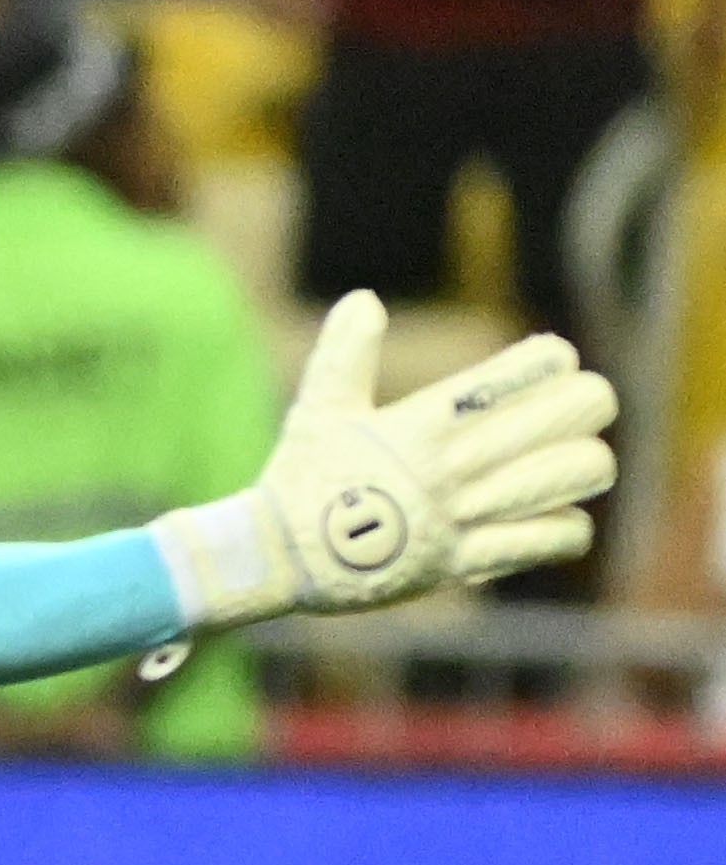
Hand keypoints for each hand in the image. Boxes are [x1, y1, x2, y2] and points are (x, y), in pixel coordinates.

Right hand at [159, 292, 616, 626]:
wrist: (275, 559)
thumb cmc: (300, 477)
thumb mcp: (318, 409)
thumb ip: (345, 353)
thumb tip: (364, 300)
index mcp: (417, 426)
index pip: (510, 377)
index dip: (549, 360)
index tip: (554, 359)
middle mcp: (447, 469)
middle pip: (565, 418)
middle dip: (589, 401)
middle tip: (585, 401)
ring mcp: (459, 519)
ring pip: (570, 476)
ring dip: (585, 464)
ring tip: (575, 457)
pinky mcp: (463, 565)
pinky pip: (547, 540)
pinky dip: (565, 526)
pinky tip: (553, 514)